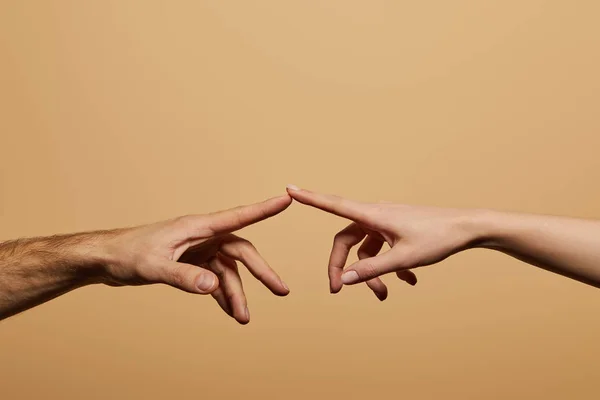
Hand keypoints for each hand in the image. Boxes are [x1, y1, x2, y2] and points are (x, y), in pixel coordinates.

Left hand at [99, 195, 291, 323]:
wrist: (106, 259)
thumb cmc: (127, 254)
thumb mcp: (154, 266)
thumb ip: (184, 277)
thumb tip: (214, 286)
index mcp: (197, 227)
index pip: (238, 216)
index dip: (264, 209)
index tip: (287, 199)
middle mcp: (202, 236)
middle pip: (241, 253)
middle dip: (261, 273)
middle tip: (281, 291)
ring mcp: (198, 250)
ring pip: (228, 271)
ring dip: (237, 293)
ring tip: (243, 318)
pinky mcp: (191, 264)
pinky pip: (214, 280)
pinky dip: (222, 295)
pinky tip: (229, 311)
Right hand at [287, 186, 478, 299]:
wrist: (468, 228)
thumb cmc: (438, 238)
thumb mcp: (403, 258)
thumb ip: (372, 269)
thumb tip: (344, 280)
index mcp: (373, 215)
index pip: (334, 205)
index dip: (310, 198)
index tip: (290, 189)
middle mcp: (376, 215)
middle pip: (346, 240)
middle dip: (343, 266)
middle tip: (339, 290)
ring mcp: (387, 222)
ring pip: (366, 249)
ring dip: (371, 272)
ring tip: (386, 295)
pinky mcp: (398, 229)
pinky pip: (383, 248)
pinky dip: (389, 266)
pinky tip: (407, 283)